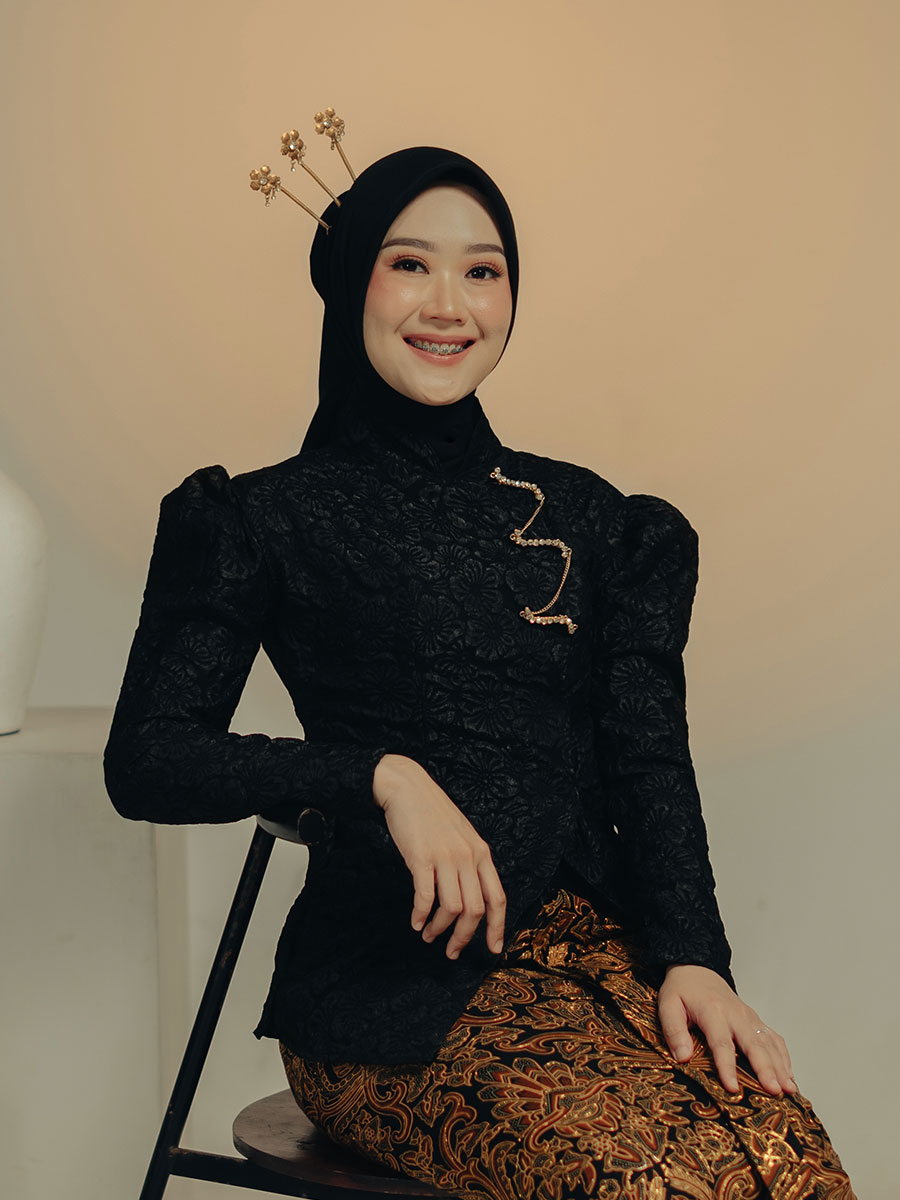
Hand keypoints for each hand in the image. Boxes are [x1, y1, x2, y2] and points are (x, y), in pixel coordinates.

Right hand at [372, 753, 505, 958]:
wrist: (407, 787)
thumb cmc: (431, 814)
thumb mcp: (461, 836)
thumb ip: (469, 862)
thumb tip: (469, 899)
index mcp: (482, 853)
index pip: (497, 898)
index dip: (497, 928)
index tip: (492, 949)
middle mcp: (468, 856)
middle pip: (475, 910)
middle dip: (463, 938)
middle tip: (451, 952)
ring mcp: (446, 856)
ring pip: (452, 908)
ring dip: (439, 929)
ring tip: (427, 934)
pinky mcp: (422, 857)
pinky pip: (426, 897)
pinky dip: (420, 915)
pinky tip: (415, 922)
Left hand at [658, 964, 796, 1095]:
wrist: (697, 969)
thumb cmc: (682, 990)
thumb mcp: (668, 1005)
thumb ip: (674, 1030)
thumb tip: (683, 1057)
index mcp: (713, 1012)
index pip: (722, 1044)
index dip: (728, 1067)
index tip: (733, 1088)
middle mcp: (735, 1014)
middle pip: (753, 1044)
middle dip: (766, 1069)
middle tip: (774, 1091)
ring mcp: (748, 1017)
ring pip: (768, 1043)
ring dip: (780, 1066)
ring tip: (789, 1089)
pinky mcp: (754, 1019)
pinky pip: (773, 1038)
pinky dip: (784, 1056)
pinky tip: (788, 1074)